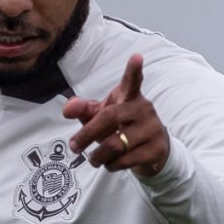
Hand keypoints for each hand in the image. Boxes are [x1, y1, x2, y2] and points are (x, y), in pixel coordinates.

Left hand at [63, 52, 169, 177]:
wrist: (152, 151)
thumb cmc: (121, 128)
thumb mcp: (101, 117)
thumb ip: (84, 110)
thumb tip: (67, 108)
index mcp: (130, 97)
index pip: (132, 82)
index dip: (133, 70)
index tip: (136, 57)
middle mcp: (144, 109)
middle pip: (109, 118)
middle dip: (87, 134)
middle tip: (73, 146)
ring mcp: (152, 129)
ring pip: (116, 144)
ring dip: (98, 156)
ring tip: (94, 159)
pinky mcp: (156, 149)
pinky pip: (125, 160)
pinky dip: (111, 166)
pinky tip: (111, 164)